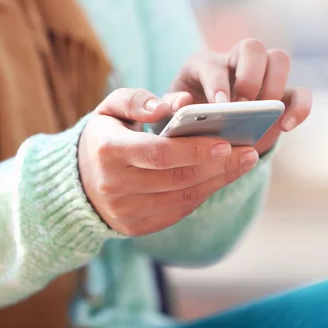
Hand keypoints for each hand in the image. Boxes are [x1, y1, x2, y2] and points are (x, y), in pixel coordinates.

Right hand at [78, 88, 259, 235]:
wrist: (79, 181)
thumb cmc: (105, 136)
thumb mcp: (111, 108)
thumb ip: (139, 100)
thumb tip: (177, 103)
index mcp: (108, 151)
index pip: (157, 153)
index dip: (193, 150)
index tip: (226, 142)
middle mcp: (114, 186)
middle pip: (177, 178)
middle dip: (217, 165)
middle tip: (248, 151)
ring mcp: (126, 211)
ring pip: (183, 198)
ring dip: (218, 180)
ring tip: (245, 162)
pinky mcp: (137, 227)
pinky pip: (179, 211)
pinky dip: (204, 193)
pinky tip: (223, 176)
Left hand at [171, 39, 312, 154]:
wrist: (205, 135)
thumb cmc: (184, 123)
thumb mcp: (170, 117)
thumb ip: (169, 109)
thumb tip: (181, 102)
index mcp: (203, 65)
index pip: (213, 64)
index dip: (218, 83)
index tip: (220, 106)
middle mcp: (235, 62)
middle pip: (252, 47)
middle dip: (250, 76)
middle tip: (244, 106)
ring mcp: (262, 76)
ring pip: (279, 58)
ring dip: (275, 85)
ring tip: (265, 115)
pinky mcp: (283, 96)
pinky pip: (300, 92)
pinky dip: (299, 107)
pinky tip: (286, 126)